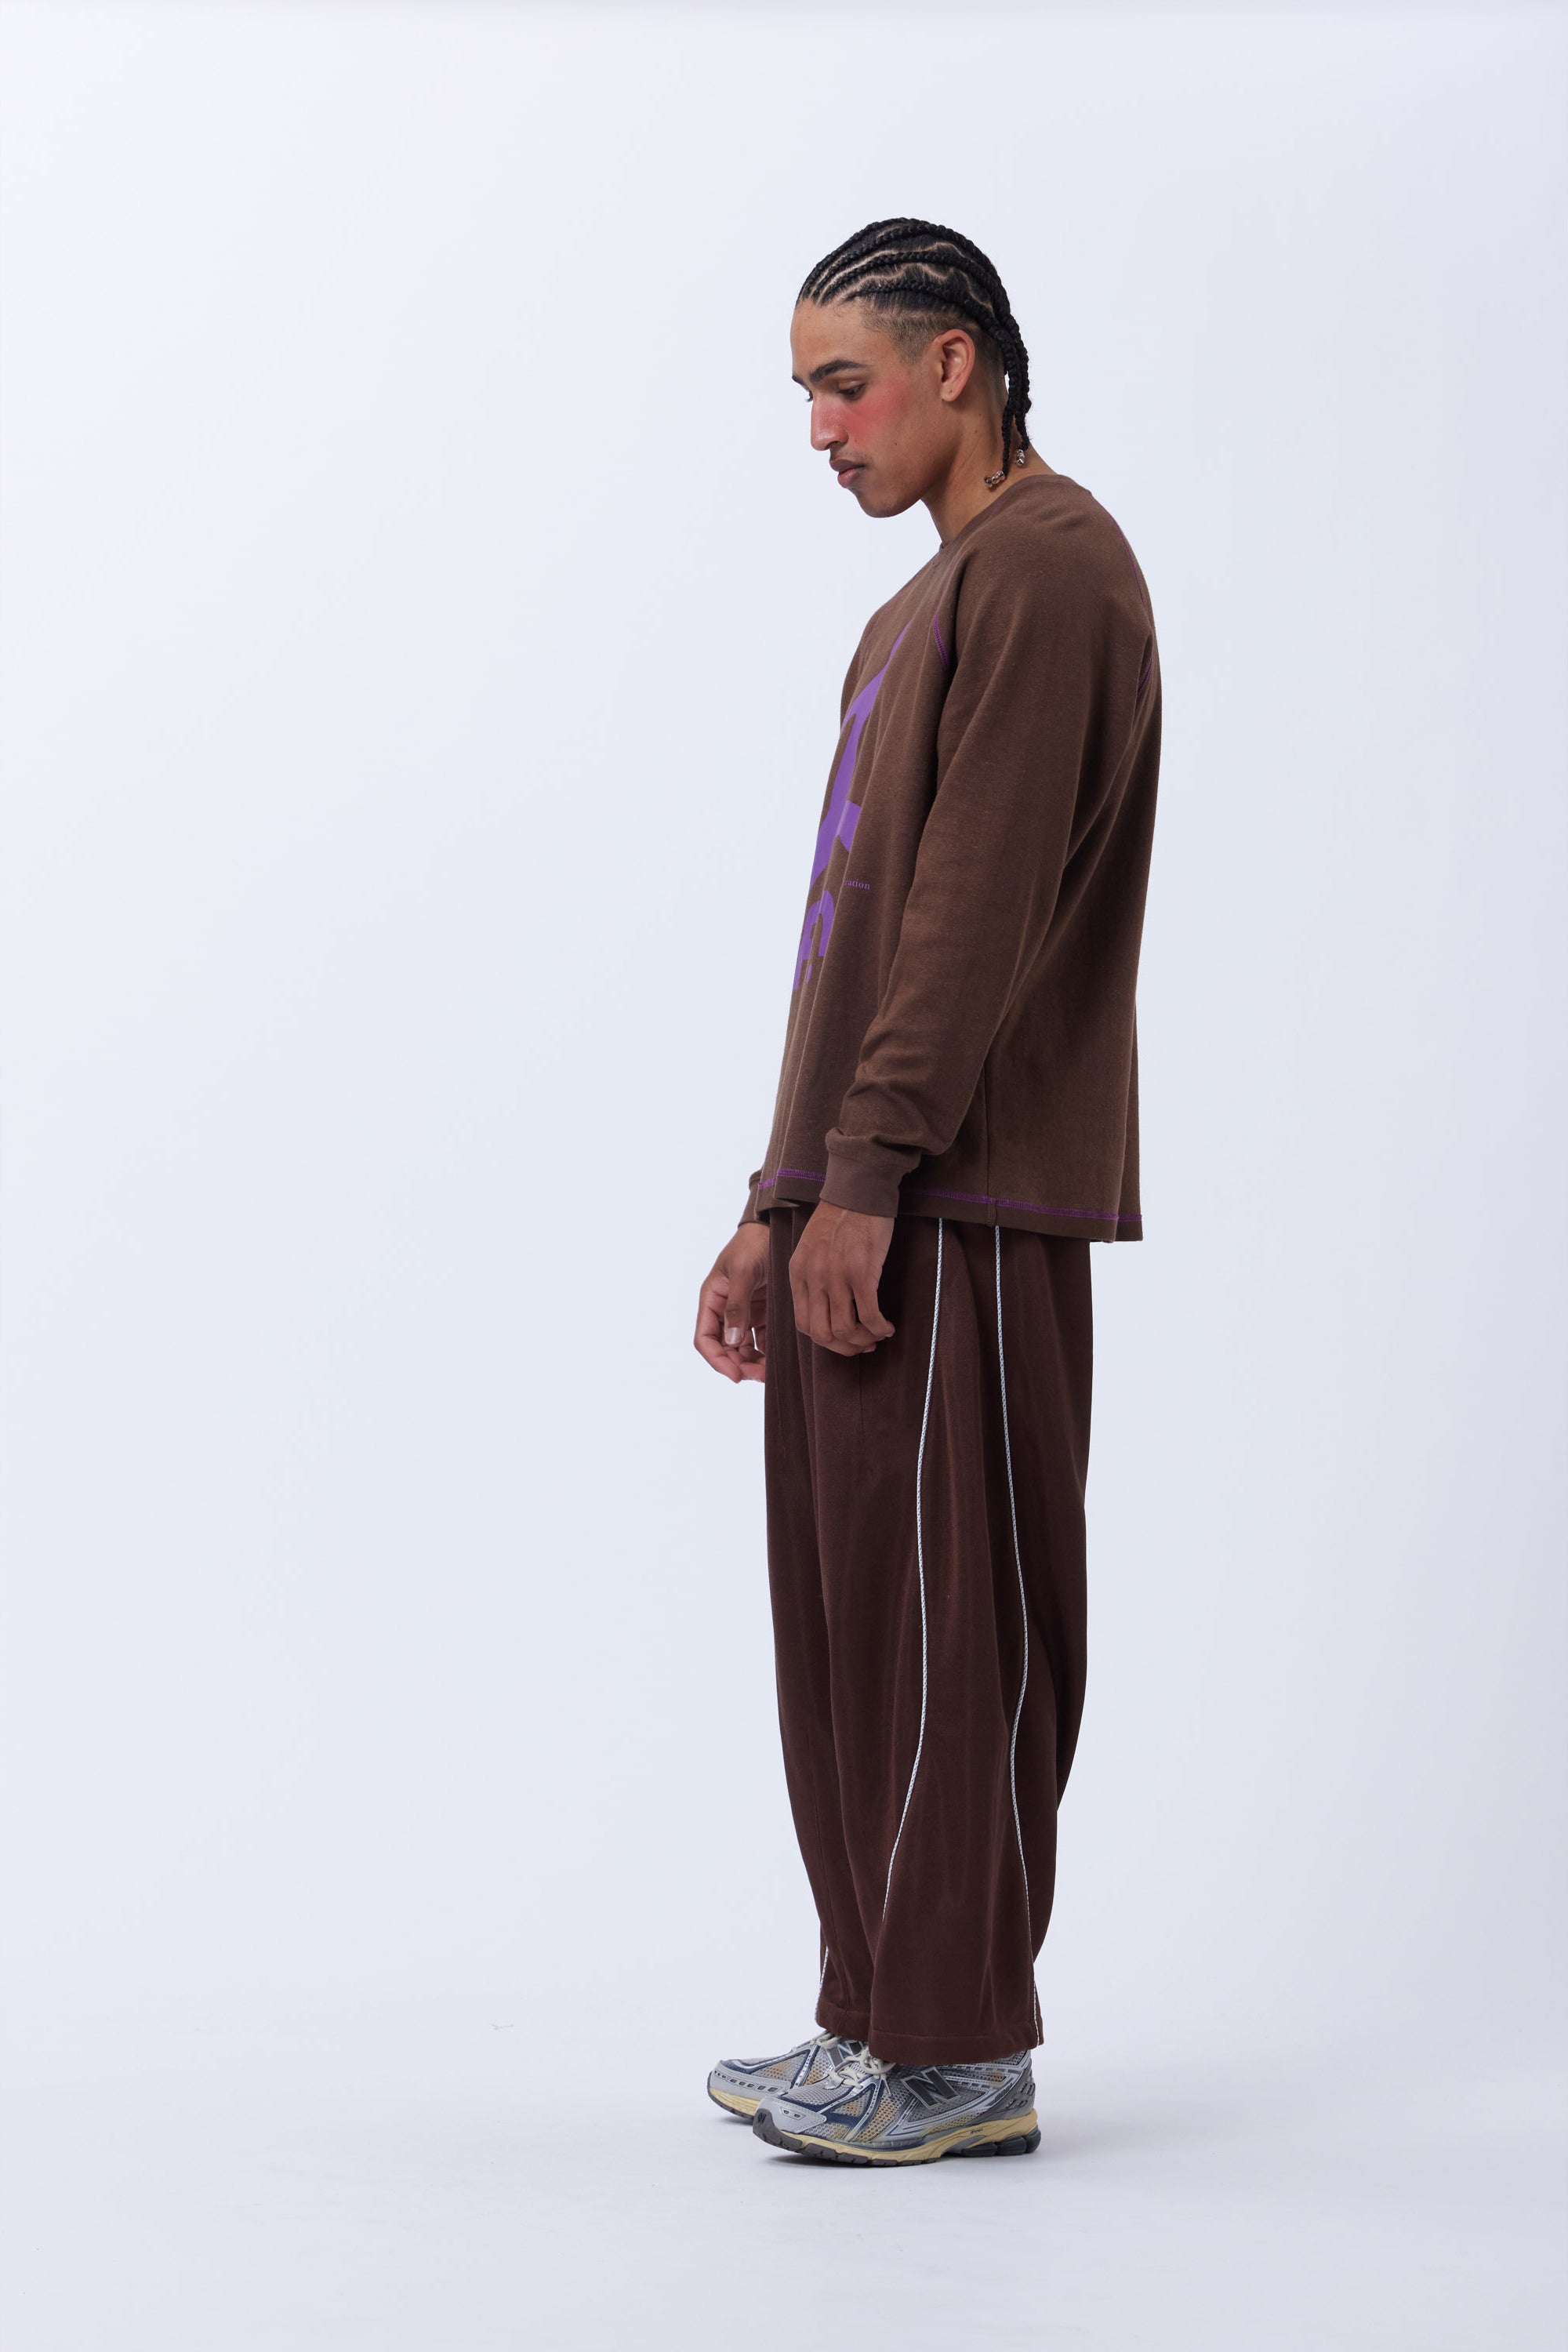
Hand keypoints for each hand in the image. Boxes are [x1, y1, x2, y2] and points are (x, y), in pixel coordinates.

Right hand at [694, 1224, 770, 1383]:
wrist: (775, 1228)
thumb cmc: (753, 1244)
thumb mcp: (743, 1272)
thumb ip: (737, 1306)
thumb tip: (732, 1341)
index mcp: (711, 1299)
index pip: (705, 1339)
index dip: (717, 1360)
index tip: (735, 1375)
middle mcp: (724, 1310)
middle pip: (724, 1348)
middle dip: (738, 1365)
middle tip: (760, 1376)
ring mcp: (743, 1312)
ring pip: (742, 1348)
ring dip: (752, 1362)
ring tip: (770, 1372)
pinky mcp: (761, 1312)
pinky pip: (760, 1339)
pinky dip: (766, 1352)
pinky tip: (777, 1358)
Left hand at [789, 1203, 895, 1356]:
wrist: (858, 1191)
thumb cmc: (840, 1218)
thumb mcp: (812, 1248)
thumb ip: (813, 1276)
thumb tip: (826, 1309)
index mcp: (798, 1273)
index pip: (803, 1324)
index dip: (825, 1341)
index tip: (843, 1339)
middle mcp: (814, 1278)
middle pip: (822, 1334)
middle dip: (844, 1347)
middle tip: (862, 1345)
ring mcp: (836, 1276)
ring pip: (845, 1330)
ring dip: (864, 1340)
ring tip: (877, 1334)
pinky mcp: (862, 1272)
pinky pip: (869, 1315)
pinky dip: (880, 1328)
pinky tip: (888, 1326)